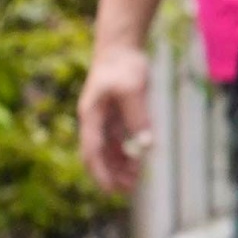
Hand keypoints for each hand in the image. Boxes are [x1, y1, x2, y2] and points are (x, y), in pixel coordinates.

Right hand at [78, 47, 152, 199]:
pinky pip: (116, 142)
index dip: (101, 173)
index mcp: (91, 116)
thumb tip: (146, 147)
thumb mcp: (133, 91)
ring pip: (107, 151)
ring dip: (118, 167)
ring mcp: (103, 119)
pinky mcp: (114, 116)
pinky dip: (124, 155)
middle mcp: (93, 120)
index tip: (112, 190)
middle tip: (129, 189)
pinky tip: (136, 163)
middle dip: (110, 175)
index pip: (92, 151)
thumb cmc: (124, 66)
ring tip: (135, 180)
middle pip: (96, 156)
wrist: (121, 47)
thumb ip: (138, 118)